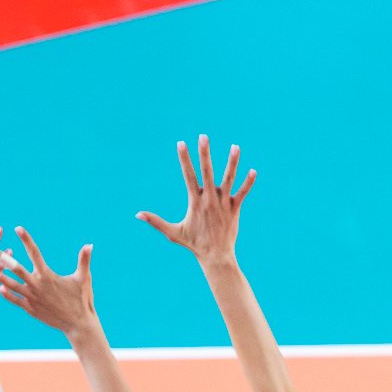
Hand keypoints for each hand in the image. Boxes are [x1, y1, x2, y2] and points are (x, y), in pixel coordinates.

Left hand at [0, 226, 97, 338]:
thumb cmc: (82, 299)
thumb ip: (84, 260)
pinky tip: (0, 289)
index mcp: (48, 275)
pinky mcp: (31, 309)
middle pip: (18, 270)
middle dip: (5, 261)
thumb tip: (90, 244)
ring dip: (2, 278)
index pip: (35, 253)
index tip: (18, 228)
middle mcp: (38, 285)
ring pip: (13, 286)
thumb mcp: (84, 278)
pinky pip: (16, 301)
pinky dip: (8, 295)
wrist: (78, 324)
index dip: (26, 240)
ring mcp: (33, 298)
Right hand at [137, 136, 255, 266]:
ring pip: (229, 179)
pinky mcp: (235, 209)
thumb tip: (137, 214)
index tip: (181, 143)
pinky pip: (243, 193)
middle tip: (203, 136)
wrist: (215, 255)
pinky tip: (253, 171)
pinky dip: (248, 182)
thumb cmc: (193, 244)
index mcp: (194, 201)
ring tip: (235, 146)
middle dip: (205, 153)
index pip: (188, 175)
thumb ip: (155, 221)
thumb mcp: (172, 232)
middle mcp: (210, 199)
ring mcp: (224, 203)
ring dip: (232, 162)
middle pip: (207, 171)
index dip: (184, 159)